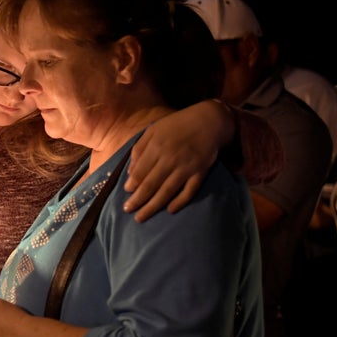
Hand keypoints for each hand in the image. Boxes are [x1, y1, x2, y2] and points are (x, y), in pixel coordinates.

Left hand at [124, 99, 230, 221]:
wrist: (209, 120)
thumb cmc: (177, 125)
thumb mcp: (153, 130)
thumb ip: (139, 149)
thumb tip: (129, 172)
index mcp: (156, 147)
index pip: (140, 172)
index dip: (132, 185)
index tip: (127, 194)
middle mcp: (169, 159)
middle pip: (150, 184)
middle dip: (138, 200)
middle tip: (128, 211)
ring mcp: (186, 167)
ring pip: (166, 191)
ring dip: (153, 206)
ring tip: (141, 217)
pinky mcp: (200, 172)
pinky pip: (189, 191)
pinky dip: (179, 201)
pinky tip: (170, 210)